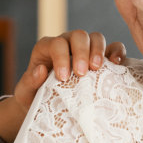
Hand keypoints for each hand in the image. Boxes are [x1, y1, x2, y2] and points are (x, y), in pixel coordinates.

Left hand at [0, 30, 127, 141]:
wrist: (47, 106)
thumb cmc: (34, 97)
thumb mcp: (26, 93)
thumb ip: (29, 81)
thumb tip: (41, 70)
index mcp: (47, 48)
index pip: (56, 43)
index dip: (61, 57)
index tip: (63, 77)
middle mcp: (67, 43)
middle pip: (78, 35)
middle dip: (81, 52)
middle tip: (81, 73)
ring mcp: (85, 49)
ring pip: (96, 37)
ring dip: (98, 51)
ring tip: (97, 69)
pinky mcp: (100, 59)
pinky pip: (113, 47)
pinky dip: (117, 52)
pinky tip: (116, 63)